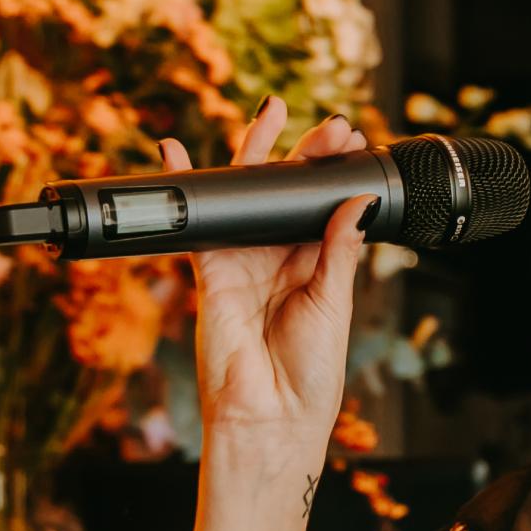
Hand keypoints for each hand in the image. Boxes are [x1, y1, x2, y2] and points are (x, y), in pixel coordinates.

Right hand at [159, 97, 374, 459]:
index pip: (326, 206)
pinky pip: (199, 222)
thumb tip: (355, 200)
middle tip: (327, 124)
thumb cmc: (310, 375)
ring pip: (246, 197)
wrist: (269, 418)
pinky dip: (188, 186)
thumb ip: (339, 249)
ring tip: (272, 112)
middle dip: (304, 153)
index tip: (351, 140)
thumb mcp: (334, 304)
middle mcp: (280, 259)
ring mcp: (244, 262)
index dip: (335, 173)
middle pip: (288, 193)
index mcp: (318, 267)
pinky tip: (176, 151)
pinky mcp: (211, 272)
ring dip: (256, 154)